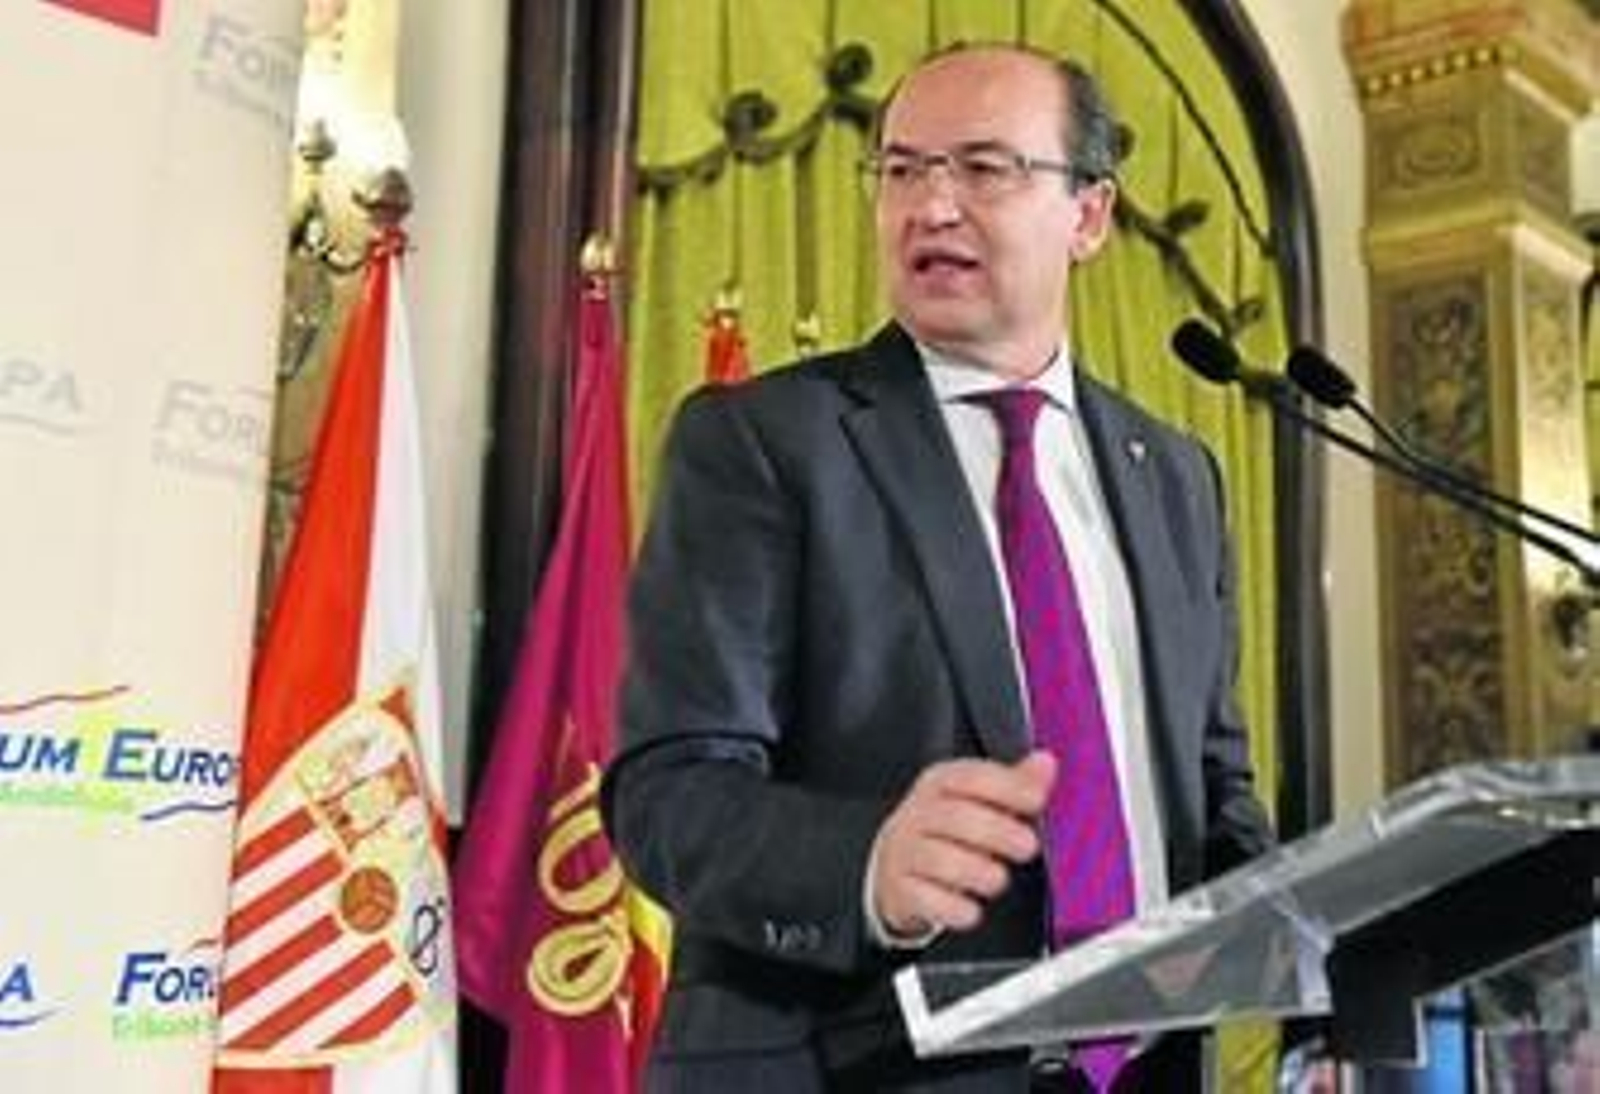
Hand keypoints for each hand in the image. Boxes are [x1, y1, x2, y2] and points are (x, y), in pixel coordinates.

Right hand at [870, 750, 1055, 937]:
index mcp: (939, 784)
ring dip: (979, 873)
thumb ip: (1014, 783)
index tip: (1036, 800)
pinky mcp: (901, 889)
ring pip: (940, 860)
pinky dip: (954, 908)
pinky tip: (972, 910)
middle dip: (999, 832)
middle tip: (1028, 847)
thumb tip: (1046, 762)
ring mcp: (905, 851)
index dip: (1007, 786)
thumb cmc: (948, 829)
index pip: (970, 776)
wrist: (896, 865)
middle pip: (956, 817)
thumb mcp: (979, 800)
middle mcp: (918, 814)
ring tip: (997, 879)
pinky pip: (926, 899)